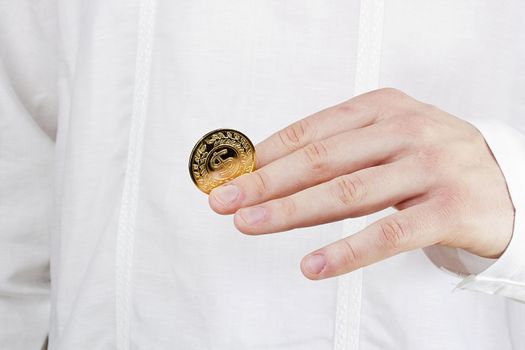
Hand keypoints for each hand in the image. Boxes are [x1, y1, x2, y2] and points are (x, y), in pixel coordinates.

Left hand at [208, 88, 514, 279]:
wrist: (505, 181)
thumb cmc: (429, 159)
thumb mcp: (385, 139)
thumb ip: (335, 151)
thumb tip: (267, 173)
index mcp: (382, 108)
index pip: (310, 131)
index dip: (264, 154)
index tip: (229, 174)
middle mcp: (404, 130)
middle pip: (320, 159)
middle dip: (266, 182)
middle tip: (224, 200)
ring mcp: (428, 167)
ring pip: (347, 192)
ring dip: (291, 211)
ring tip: (251, 224)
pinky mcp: (448, 209)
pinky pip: (389, 233)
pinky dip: (347, 250)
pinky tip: (312, 264)